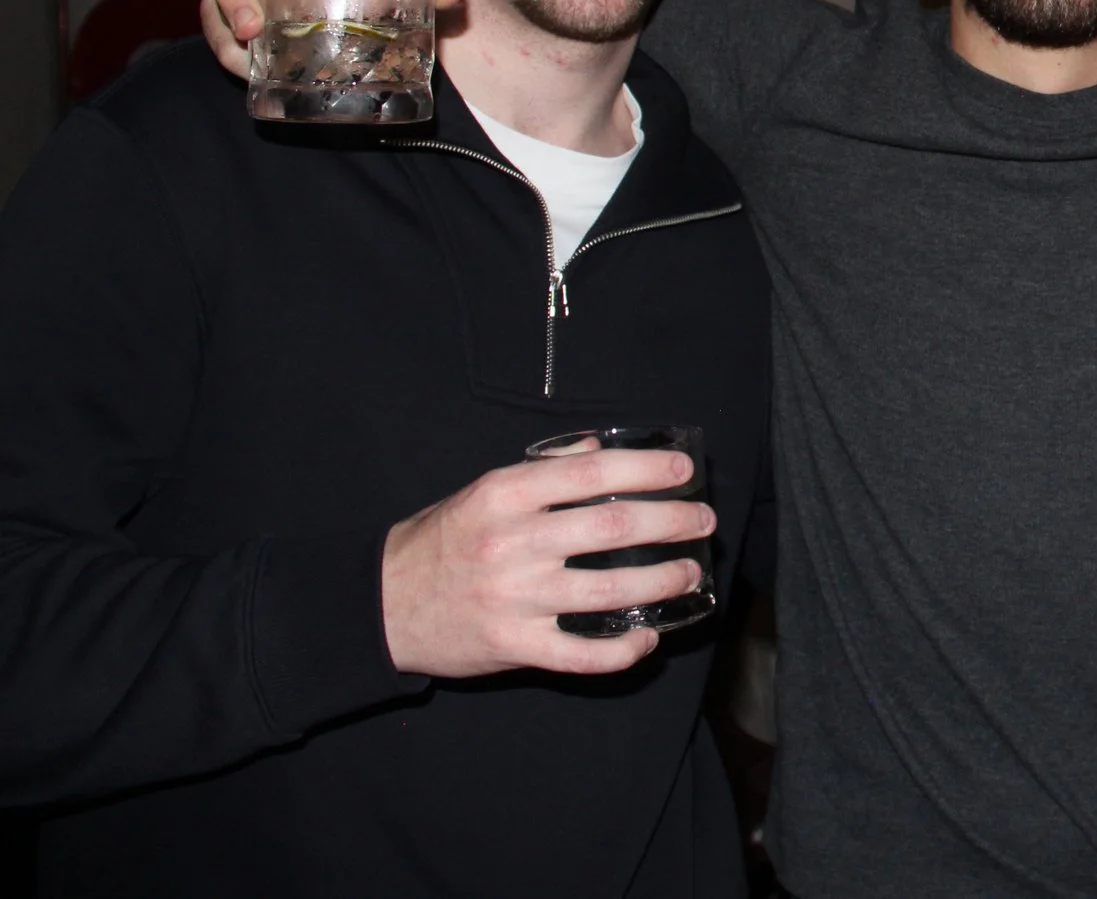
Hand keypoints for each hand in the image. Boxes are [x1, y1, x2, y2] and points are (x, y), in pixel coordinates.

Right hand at [379, 448, 716, 677]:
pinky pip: (582, 654)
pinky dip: (623, 649)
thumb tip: (602, 451)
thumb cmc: (444, 541)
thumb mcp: (483, 492)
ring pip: (610, 590)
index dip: (647, 471)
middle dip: (673, 523)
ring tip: (690, 572)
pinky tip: (648, 637)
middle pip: (614, 529)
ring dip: (663, 581)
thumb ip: (544, 472)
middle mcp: (513, 543)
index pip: (592, 473)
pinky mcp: (515, 646)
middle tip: (703, 521)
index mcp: (505, 495)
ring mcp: (515, 599)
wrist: (383, 606)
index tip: (685, 472)